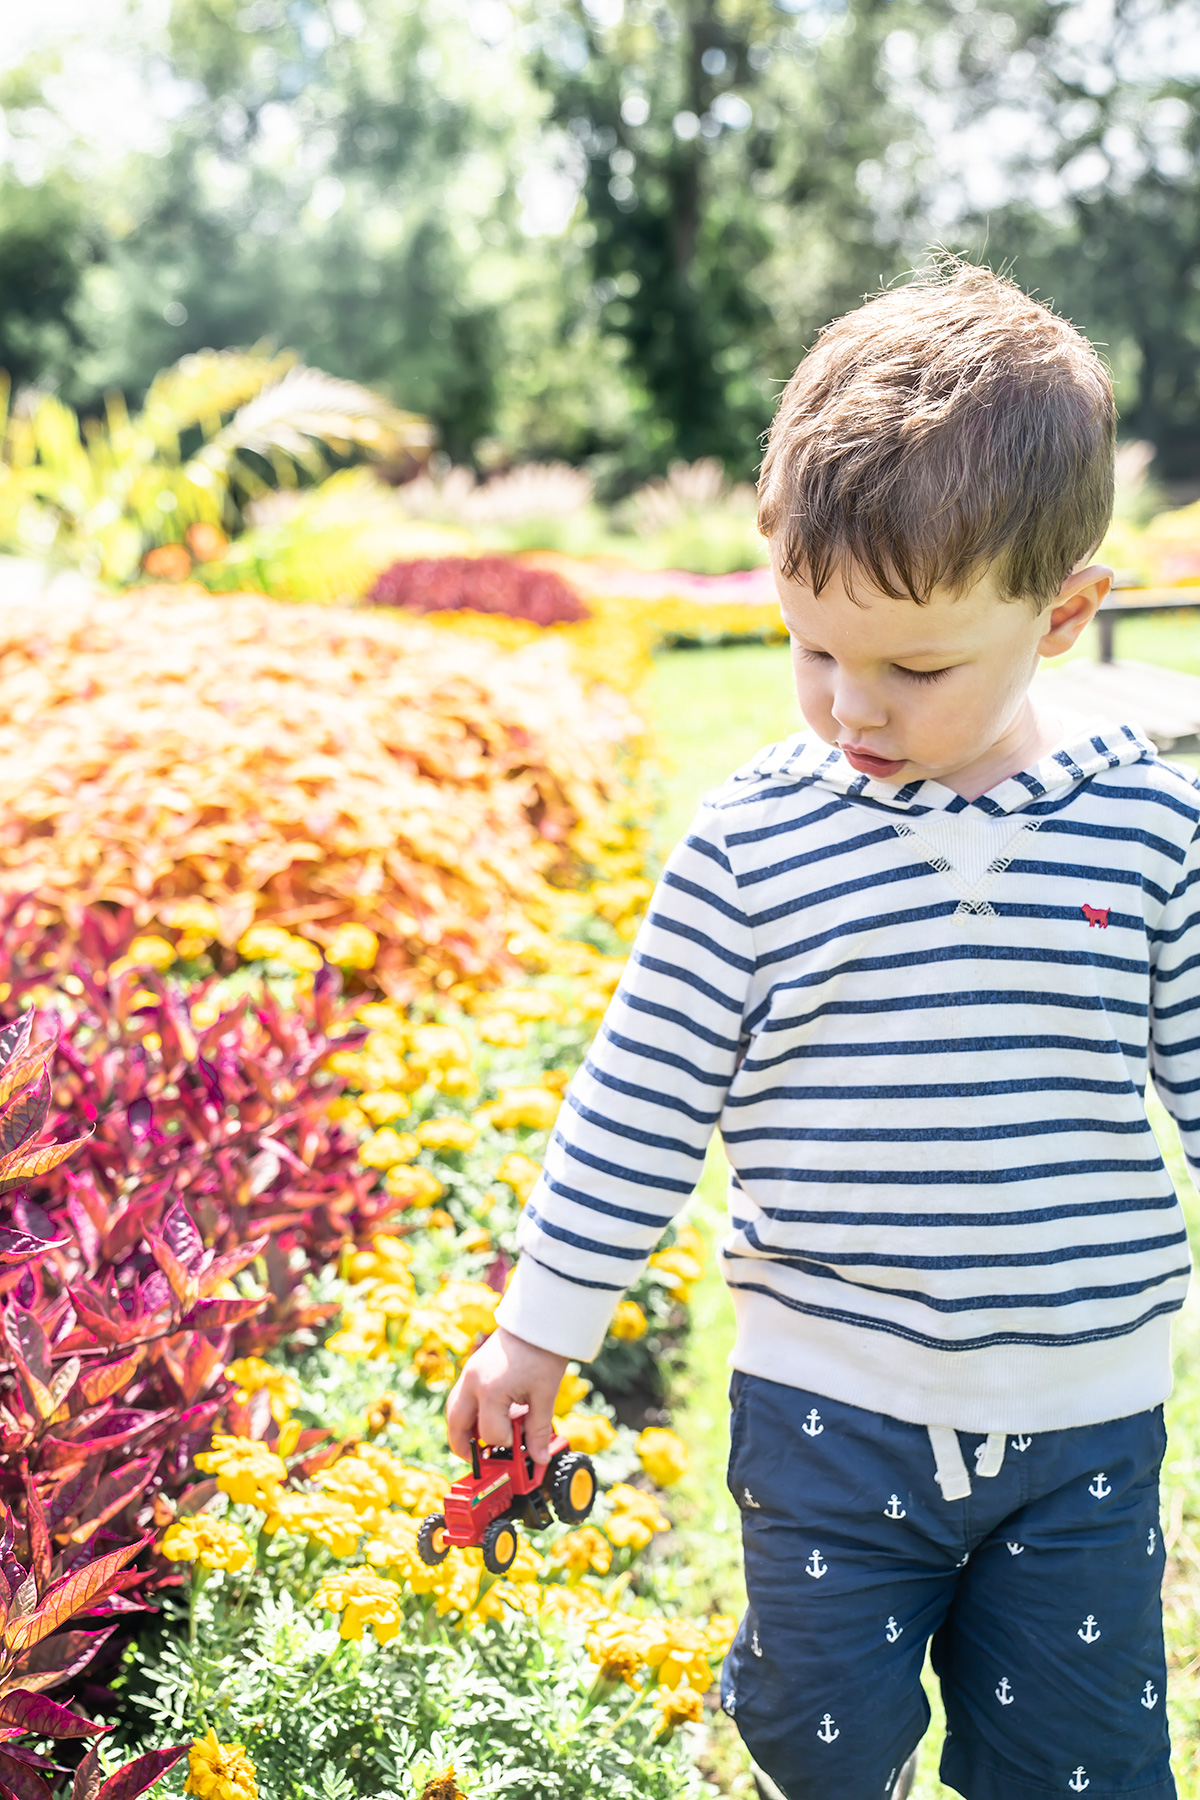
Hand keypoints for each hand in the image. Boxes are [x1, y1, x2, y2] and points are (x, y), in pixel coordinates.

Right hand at [446, 1327, 567, 1464]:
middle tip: (480, 1460)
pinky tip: (486, 1417)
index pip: (490, 1433)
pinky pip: (460, 1397)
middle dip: (465, 1447)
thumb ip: (538, 1431)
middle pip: (456, 1425)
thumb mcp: (545, 1396)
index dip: (506, 1444)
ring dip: (463, 1429)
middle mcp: (473, 1383)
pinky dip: (467, 1412)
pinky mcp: (472, 1367)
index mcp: (491, 1391)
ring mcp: (469, 1373)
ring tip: (480, 1443)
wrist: (539, 1320)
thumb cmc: (543, 1354)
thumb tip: (539, 1459)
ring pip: (453, 1411)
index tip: (520, 1443)